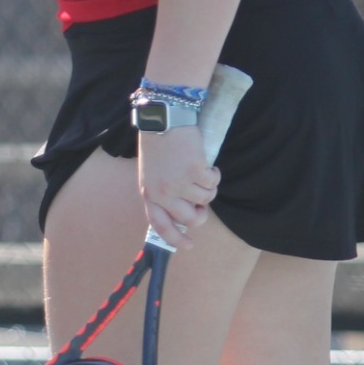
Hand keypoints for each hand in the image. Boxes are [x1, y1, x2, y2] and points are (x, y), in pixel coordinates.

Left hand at [137, 127, 219, 247]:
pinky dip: (214, 173)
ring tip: (200, 171)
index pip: (160, 225)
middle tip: (203, 203)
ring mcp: (180, 183)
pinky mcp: (195, 171)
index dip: (175, 238)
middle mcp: (163, 192)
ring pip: (206, 199)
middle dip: (201, 214)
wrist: (163, 119)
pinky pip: (213, 182)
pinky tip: (206, 163)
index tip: (188, 245)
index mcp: (148, 193)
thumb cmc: (157, 145)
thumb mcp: (151, 174)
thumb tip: (181, 213)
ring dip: (208, 187)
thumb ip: (161, 194)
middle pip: (190, 218)